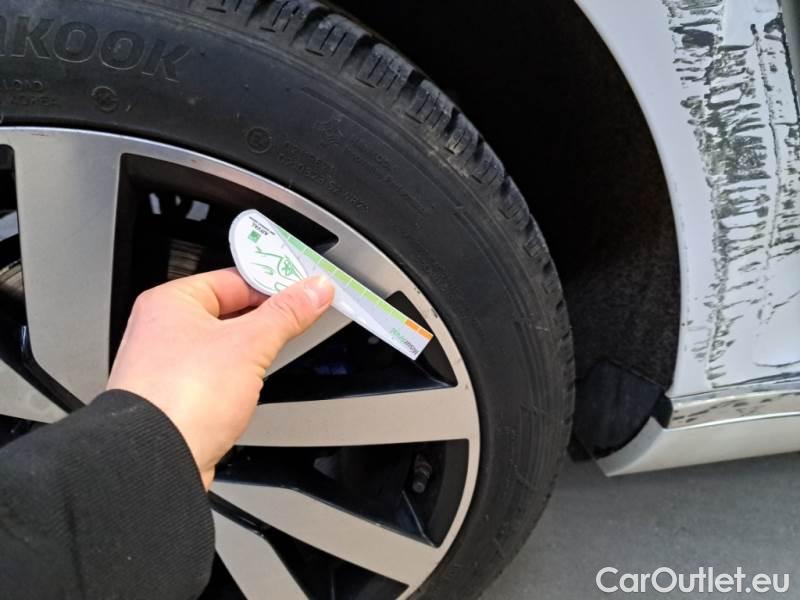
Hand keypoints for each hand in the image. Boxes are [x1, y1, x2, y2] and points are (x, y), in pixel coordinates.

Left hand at [107, 268, 334, 488]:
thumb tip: (313, 290)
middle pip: (228, 312)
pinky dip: (235, 380)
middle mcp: (160, 331)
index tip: (303, 292)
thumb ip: (287, 313)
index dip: (272, 284)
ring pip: (221, 347)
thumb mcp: (249, 344)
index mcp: (170, 303)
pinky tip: (248, 390)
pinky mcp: (174, 400)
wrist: (155, 459)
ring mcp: (165, 367)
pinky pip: (213, 378)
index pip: (233, 279)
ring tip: (270, 358)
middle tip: (298, 320)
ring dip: (249, 353)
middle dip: (264, 320)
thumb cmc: (179, 398)